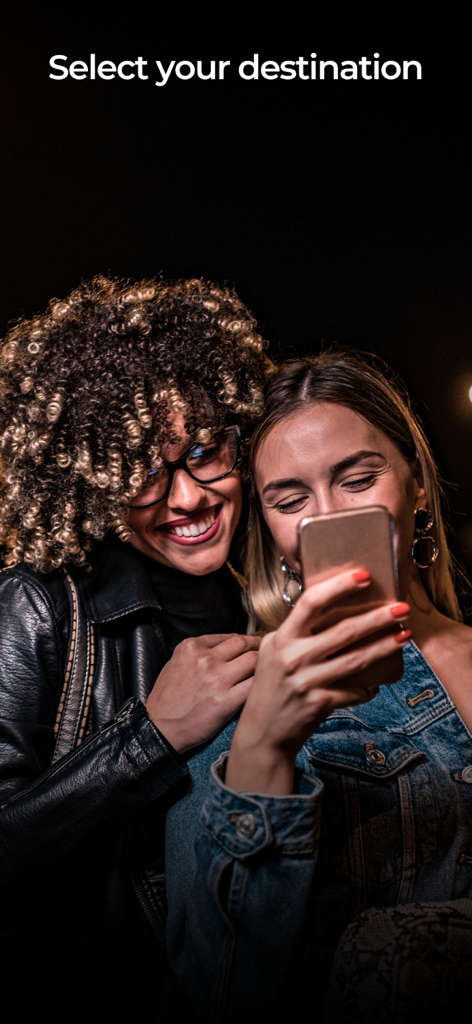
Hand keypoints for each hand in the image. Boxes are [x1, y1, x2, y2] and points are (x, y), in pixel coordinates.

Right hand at [146, 633, 259, 753]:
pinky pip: (255, 686)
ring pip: (254, 661)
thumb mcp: (175, 664)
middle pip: (244, 645)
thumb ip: (198, 653)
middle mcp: (205, 659)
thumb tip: (224, 648)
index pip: (228, 636)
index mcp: (191, 647)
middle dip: (258, 647)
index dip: (244, 641)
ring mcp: (217, 679)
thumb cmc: (166, 700)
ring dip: (263, 665)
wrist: (160, 730)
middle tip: (266, 653)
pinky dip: (263, 685)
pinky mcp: (227, 701)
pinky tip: (264, 688)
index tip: (251, 646)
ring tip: (268, 670)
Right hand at [226, 569, 409, 793]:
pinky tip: (378, 683)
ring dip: (384, 646)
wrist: (262, 732)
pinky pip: (353, 690)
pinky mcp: (318, 703)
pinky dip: (368, 688)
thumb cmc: (270, 688)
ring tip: (405, 636)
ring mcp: (306, 681)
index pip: (311, 602)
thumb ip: (293, 632)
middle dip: (377, 617)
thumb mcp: (272, 653)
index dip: (339, 586)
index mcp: (282, 638)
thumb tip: (325, 609)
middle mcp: (292, 656)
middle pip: (343, 630)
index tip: (364, 575)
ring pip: (355, 659)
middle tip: (401, 608)